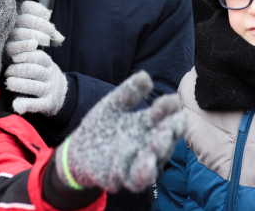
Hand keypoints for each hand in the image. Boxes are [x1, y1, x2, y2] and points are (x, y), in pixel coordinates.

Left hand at [5, 1, 66, 115]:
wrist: (60, 94)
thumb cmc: (40, 72)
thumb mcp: (38, 58)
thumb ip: (28, 46)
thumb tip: (29, 21)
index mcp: (46, 62)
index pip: (37, 55)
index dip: (26, 54)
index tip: (13, 56)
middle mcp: (49, 74)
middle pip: (35, 70)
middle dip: (20, 69)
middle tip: (7, 72)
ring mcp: (49, 90)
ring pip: (35, 86)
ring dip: (20, 84)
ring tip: (9, 82)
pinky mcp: (48, 105)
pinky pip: (36, 105)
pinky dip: (25, 105)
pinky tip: (16, 105)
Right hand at [8, 0, 63, 46]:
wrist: (23, 61)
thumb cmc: (35, 45)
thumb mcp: (45, 36)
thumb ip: (52, 34)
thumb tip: (60, 38)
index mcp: (21, 16)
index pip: (26, 7)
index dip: (38, 9)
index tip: (48, 16)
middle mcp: (13, 26)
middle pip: (24, 19)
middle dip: (41, 24)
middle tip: (51, 31)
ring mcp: (8, 38)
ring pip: (19, 33)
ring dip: (36, 35)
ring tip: (46, 40)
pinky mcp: (7, 51)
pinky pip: (13, 47)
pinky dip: (25, 45)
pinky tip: (34, 45)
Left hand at [55, 71, 185, 192]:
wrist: (79, 150)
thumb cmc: (101, 126)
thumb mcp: (112, 105)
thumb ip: (128, 93)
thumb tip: (146, 76)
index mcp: (147, 122)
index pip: (165, 114)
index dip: (169, 108)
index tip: (170, 100)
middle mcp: (149, 142)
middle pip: (166, 136)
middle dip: (171, 129)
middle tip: (175, 120)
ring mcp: (139, 160)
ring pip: (156, 157)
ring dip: (160, 149)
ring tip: (160, 139)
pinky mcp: (126, 177)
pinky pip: (139, 178)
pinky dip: (144, 172)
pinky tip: (147, 161)